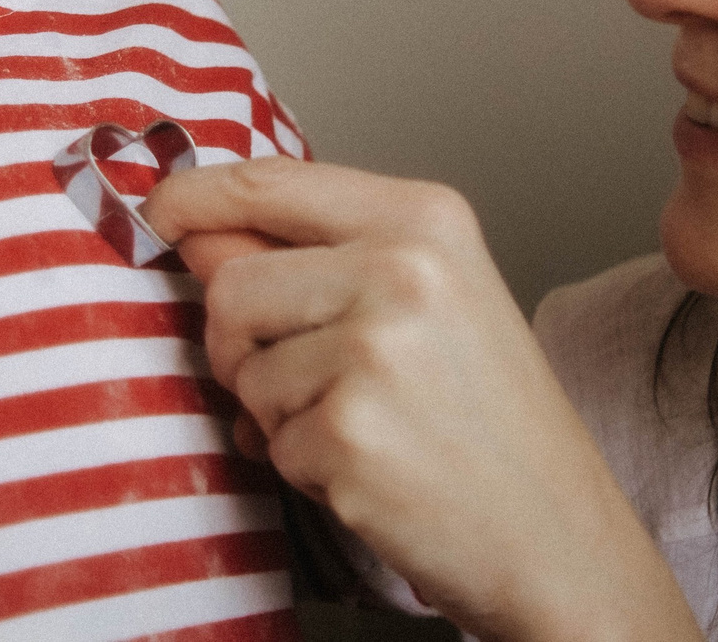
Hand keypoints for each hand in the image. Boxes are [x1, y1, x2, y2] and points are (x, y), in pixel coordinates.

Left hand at [143, 158, 702, 641]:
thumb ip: (314, 255)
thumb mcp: (426, 299)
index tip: (161, 213)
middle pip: (230, 284)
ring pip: (241, 368)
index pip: (270, 183)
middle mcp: (402, 268)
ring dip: (277, 412)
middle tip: (300, 379)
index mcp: (424, 217)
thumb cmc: (489, 417)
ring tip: (361, 424)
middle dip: (237, 343)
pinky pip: (267, 440)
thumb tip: (194, 231)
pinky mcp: (349, 433)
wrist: (557, 534)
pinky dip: (301, 465)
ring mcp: (375, 351)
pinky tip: (369, 468)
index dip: (195, 198)